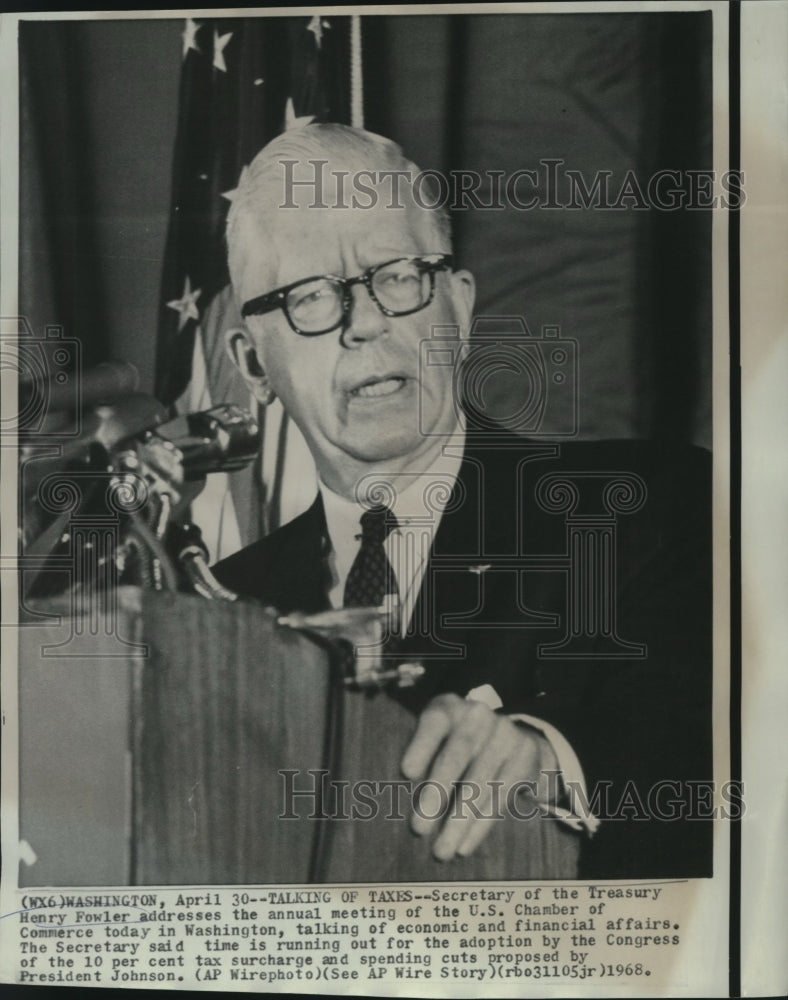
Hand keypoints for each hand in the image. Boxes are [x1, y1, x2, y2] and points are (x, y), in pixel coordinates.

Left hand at [401, 693, 558, 860]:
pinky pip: (500, 797)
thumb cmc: (455, 745)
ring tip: (441, 851)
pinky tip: (464, 845)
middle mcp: (478, 715)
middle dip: (437, 793)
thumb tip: (394, 799)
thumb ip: (420, 758)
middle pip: (457, 754)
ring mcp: (504, 734)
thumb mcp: (436, 740)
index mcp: (448, 707)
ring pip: (480, 784)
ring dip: (458, 821)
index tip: (407, 773)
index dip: (421, 746)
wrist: (511, 739)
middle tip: (419, 828)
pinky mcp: (523, 757)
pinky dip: (480, 826)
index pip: (434, 722)